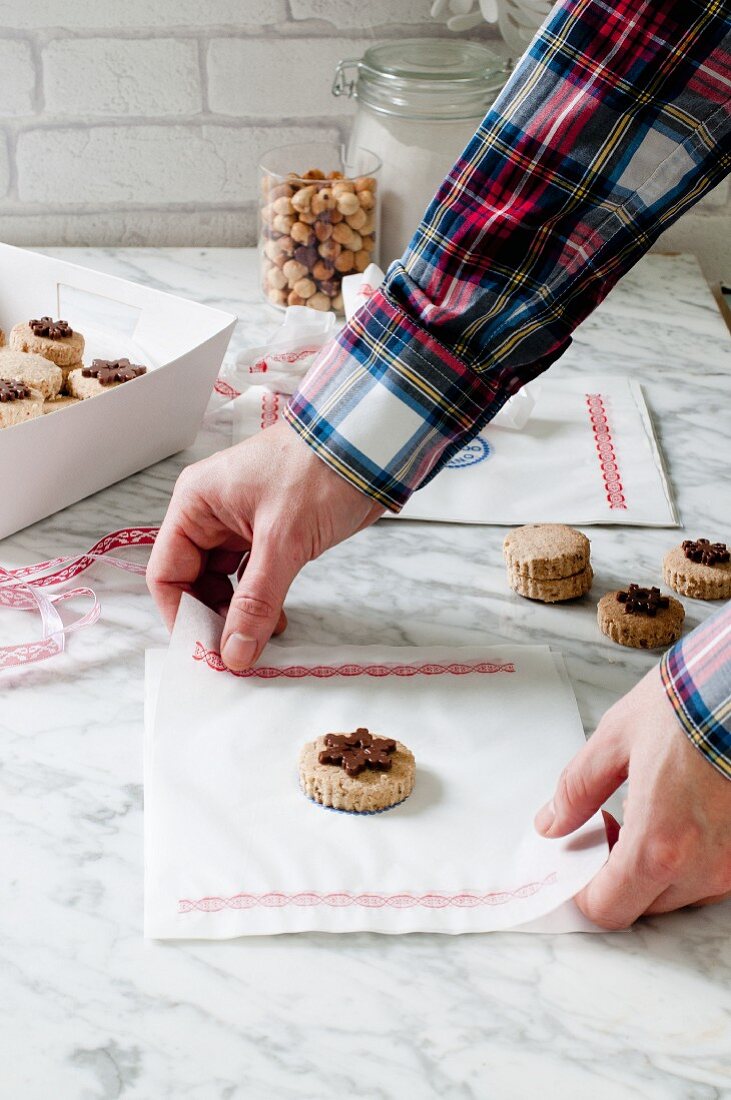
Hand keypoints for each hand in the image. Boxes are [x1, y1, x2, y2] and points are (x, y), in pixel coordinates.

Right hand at [147, 421, 383, 668]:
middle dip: (214, 618)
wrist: (368, 446)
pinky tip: (277, 621)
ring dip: (241, 613)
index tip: (205, 649)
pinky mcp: (271, 531)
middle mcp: (212, 513)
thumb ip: (257, 601)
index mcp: (196, 503)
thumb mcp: (283, 541)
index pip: (167, 571)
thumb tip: (235, 652)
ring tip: (262, 640)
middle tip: (236, 652)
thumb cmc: (318, 471)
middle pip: (195, 580)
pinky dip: (262, 601)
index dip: (181, 615)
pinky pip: (253, 576)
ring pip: (226, 581)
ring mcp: (241, 523)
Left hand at [535, 664, 730, 927]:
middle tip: (611, 823)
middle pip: (643, 906)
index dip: (582, 890)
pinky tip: (681, 811)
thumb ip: (577, 789)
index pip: (608, 908)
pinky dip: (689, 856)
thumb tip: (552, 823)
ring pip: (680, 893)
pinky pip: (711, 873)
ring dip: (655, 867)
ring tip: (649, 809)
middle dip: (617, 874)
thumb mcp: (616, 739)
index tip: (577, 857)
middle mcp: (702, 867)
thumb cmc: (688, 704)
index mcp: (659, 845)